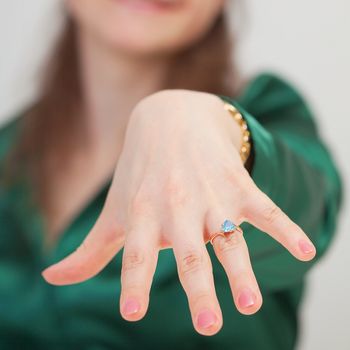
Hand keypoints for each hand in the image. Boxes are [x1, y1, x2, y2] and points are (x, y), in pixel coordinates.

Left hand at [42, 89, 315, 335]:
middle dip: (199, 288)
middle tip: (210, 325)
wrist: (169, 118)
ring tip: (250, 302)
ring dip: (242, 269)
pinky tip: (305, 250)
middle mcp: (178, 207)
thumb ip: (89, 251)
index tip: (134, 312)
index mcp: (144, 215)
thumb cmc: (138, 174)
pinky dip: (285, 228)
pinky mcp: (236, 185)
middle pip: (189, 252)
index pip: (137, 253)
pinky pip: (263, 208)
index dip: (135, 281)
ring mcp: (210, 195)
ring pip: (228, 235)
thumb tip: (50, 280)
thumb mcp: (114, 211)